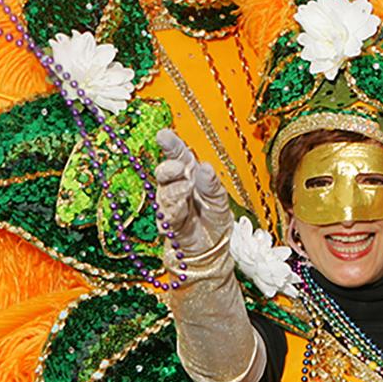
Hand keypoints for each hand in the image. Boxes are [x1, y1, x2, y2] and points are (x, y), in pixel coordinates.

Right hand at [154, 129, 232, 268]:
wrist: (212, 247)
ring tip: (187, 188)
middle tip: (177, 167)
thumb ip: (212, 184)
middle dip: (168, 168)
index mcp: (189, 174)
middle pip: (165, 172)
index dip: (170, 144)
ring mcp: (169, 204)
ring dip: (175, 189)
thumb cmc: (214, 217)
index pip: (178, 155)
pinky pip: (167, 214)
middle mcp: (176, 186)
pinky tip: (181, 206)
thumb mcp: (219, 199)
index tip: (162, 134)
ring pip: (164, 193)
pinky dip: (174, 209)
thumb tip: (205, 167)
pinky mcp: (168, 223)